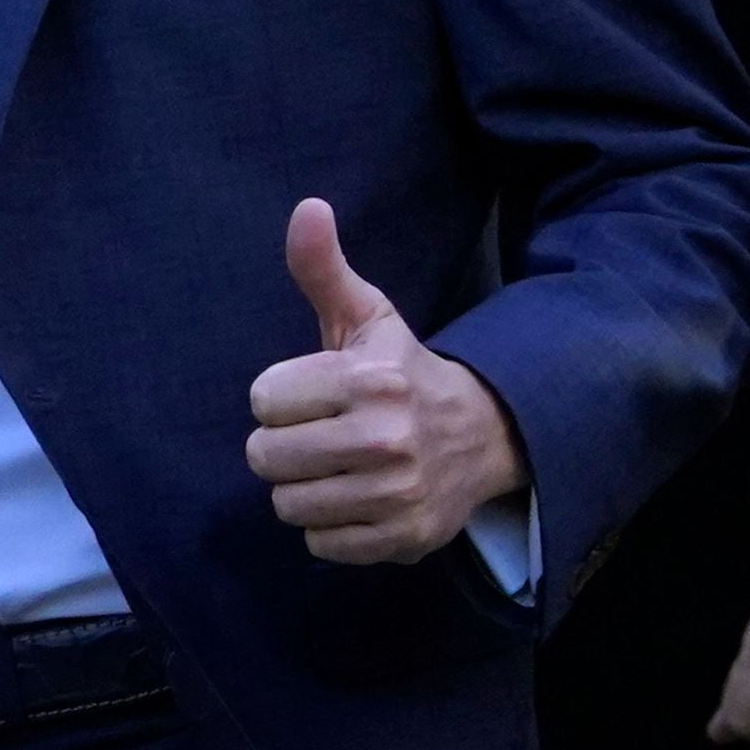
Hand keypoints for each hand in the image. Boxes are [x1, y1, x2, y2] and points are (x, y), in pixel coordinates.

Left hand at [245, 199, 526, 564]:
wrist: (485, 434)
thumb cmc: (404, 372)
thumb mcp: (368, 317)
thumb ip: (324, 269)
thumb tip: (306, 207)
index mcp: (369, 379)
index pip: (263, 400)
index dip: (281, 396)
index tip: (314, 393)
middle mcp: (385, 438)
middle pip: (266, 457)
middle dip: (283, 445)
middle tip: (320, 433)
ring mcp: (397, 494)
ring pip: (288, 505)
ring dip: (302, 488)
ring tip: (337, 466)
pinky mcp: (403, 538)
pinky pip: (319, 542)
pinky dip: (330, 525)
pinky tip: (357, 497)